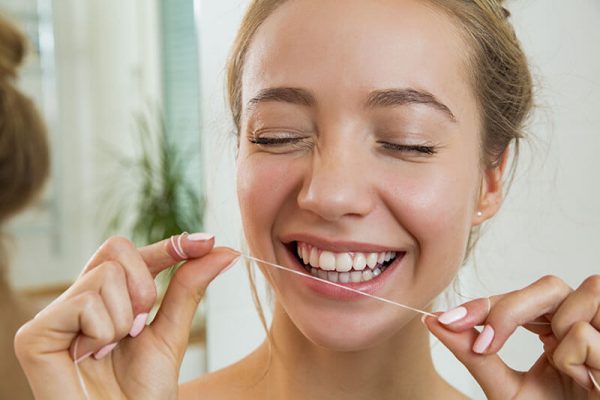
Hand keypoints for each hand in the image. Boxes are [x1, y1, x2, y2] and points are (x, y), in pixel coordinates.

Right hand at [14, 234, 238, 399]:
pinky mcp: (34, 335)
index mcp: (108, 298)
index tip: (206, 242)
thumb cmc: (142, 392)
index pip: (134, 254)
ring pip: (105, 276)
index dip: (169, 245)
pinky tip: (91, 357)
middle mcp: (79, 300)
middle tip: (138, 328)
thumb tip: (225, 250)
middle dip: (143, 288)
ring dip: (124, 320)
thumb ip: (189, 288)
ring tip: (111, 351)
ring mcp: (55, 316)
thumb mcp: (172, 332)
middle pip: (116, 250)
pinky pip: (84, 302)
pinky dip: (101, 333)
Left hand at [423, 275, 599, 399]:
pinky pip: (582, 331)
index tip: (447, 321)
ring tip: (567, 370)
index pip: (518, 298)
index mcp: (555, 327)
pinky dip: (575, 357)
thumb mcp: (505, 388)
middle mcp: (582, 320)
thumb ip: (473, 354)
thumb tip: (433, 321)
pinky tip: (586, 381)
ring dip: (560, 335)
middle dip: (509, 310)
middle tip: (486, 344)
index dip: (483, 305)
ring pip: (575, 296)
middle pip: (549, 284)